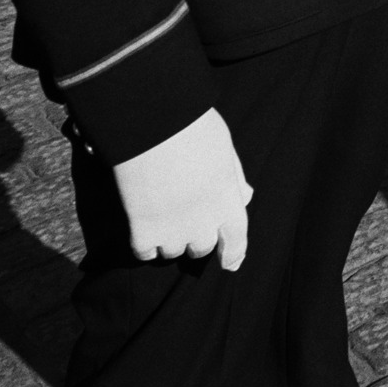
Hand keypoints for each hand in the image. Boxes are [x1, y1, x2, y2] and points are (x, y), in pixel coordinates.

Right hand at [111, 108, 249, 269]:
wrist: (152, 123)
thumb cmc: (192, 127)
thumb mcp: (224, 148)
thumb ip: (234, 177)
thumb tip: (245, 196)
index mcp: (228, 200)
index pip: (237, 239)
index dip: (233, 254)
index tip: (229, 263)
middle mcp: (203, 222)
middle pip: (201, 248)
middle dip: (196, 236)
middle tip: (184, 216)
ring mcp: (172, 229)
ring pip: (172, 252)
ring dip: (169, 240)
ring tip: (161, 214)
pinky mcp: (142, 230)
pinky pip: (144, 253)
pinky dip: (144, 245)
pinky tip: (143, 228)